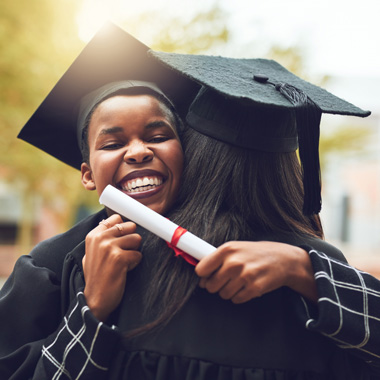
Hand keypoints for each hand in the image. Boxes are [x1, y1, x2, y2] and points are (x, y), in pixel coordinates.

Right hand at [83, 214, 141, 320]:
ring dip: (134, 252)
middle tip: (123, 253)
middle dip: (131, 240)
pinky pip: (138, 254)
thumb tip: (118, 224)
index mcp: (93, 235)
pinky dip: (134, 263)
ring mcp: (109, 247)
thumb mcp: (92, 253)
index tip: (122, 239)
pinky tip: (124, 271)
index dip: (124, 228)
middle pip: (130, 226)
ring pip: (137, 239)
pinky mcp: (119, 258)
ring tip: (123, 263)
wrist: (94, 300)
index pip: (116, 218)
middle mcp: (100, 238)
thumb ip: (103, 238)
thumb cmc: (97, 277)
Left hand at [195, 241, 316, 303]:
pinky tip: (247, 287)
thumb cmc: (256, 253)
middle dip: (216, 285)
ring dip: (228, 291)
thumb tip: (201, 277)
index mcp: (227, 249)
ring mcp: (244, 276)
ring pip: (223, 294)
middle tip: (226, 280)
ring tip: (239, 282)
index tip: (208, 276)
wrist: (283, 259)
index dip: (203, 275)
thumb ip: (218, 259)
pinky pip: (236, 300)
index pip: (201, 269)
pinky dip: (239, 296)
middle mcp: (234, 262)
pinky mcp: (254, 288)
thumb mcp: (236, 248)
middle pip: (210, 285)